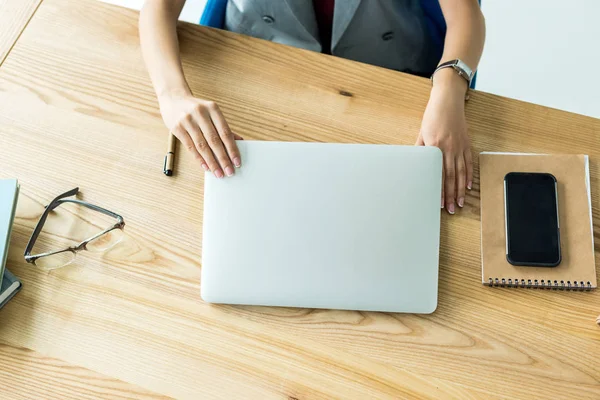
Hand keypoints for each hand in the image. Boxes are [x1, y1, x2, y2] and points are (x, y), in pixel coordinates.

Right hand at [159, 94, 242, 177]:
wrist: (173, 98)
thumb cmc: (197, 109)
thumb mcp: (211, 113)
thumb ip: (224, 127)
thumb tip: (239, 142)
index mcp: (213, 108)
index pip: (225, 132)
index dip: (232, 149)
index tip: (237, 162)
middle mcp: (200, 113)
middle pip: (214, 140)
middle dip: (223, 159)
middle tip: (229, 172)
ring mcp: (187, 120)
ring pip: (202, 146)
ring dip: (211, 162)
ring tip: (218, 173)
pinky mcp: (177, 128)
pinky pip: (190, 147)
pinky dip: (199, 159)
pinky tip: (206, 167)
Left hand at [416, 70, 472, 213]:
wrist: (448, 100)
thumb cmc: (433, 115)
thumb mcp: (422, 132)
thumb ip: (420, 149)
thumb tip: (416, 163)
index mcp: (435, 146)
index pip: (437, 173)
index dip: (439, 190)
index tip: (439, 202)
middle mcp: (449, 148)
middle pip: (450, 177)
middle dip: (451, 195)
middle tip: (451, 209)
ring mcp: (460, 146)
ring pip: (461, 173)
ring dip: (460, 190)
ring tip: (460, 203)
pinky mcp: (466, 143)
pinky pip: (469, 162)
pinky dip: (469, 175)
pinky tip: (468, 186)